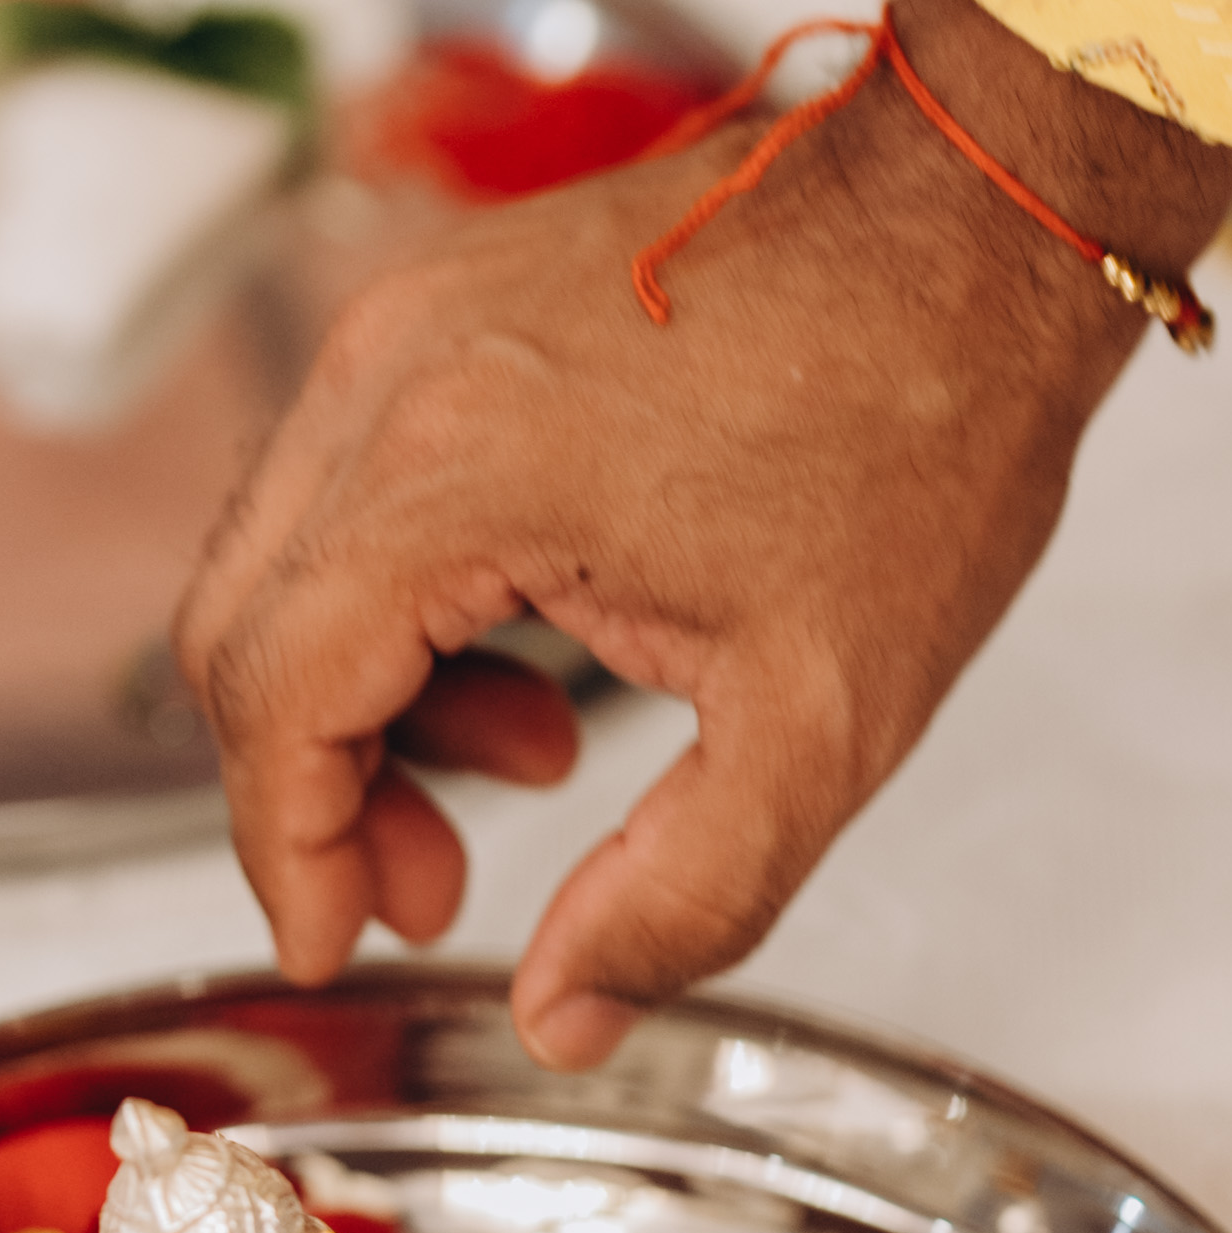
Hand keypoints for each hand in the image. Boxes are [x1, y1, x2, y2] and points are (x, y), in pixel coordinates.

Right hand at [175, 0, 1231, 1063]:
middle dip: (315, 789)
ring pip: (291, 554)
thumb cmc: (922, 426)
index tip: (330, 943)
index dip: (287, 849)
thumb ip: (678, 900)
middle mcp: (393, 372)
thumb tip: (557, 1015)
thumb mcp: (820, 723)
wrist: (988, 217)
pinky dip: (406, 596)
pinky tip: (539, 656)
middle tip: (429, 890)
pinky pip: (356, 480)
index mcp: (454, 470)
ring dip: (368, 694)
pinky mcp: (452, 299)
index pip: (274, 697)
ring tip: (528, 770)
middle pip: (243, 627)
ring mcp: (412, 319)